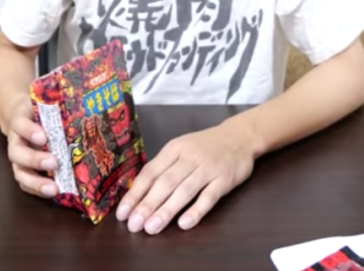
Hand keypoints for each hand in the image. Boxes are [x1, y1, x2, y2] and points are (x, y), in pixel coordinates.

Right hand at [3, 99, 58, 197]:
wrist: (22, 115)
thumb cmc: (40, 110)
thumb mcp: (45, 102)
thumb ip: (58, 102)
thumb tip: (86, 101)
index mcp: (20, 120)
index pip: (20, 124)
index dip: (29, 130)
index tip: (43, 136)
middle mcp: (16, 141)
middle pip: (16, 153)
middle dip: (34, 160)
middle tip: (53, 163)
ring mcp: (18, 158)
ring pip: (19, 173)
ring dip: (35, 182)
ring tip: (53, 188)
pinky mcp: (23, 171)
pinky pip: (26, 184)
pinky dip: (38, 191)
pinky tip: (55, 193)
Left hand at [116, 123, 255, 234]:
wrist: (240, 136)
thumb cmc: (205, 146)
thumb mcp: (181, 147)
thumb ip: (163, 166)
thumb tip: (137, 191)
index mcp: (174, 149)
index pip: (150, 172)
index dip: (136, 193)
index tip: (123, 213)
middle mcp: (190, 157)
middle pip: (165, 183)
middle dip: (147, 205)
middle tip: (134, 225)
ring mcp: (208, 168)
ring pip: (184, 190)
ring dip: (167, 210)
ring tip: (152, 227)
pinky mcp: (225, 179)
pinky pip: (209, 196)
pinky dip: (196, 210)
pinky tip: (184, 224)